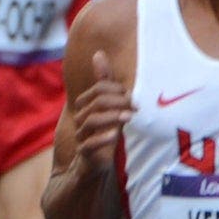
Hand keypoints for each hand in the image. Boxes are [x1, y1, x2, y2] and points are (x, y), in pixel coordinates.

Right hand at [74, 52, 132, 171]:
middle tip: (135, 106)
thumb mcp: (110, 108)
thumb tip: (98, 53)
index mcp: (88, 105)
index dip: (116, 89)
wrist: (93, 164)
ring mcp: (82, 136)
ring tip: (129, 117)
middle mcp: (82, 118)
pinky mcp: (85, 153)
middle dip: (117, 101)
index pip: (99, 89)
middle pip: (96, 102)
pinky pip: (88, 144)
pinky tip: (115, 135)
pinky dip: (102, 138)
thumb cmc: (104, 132)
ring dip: (112, 117)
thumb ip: (105, 83)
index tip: (132, 96)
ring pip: (91, 120)